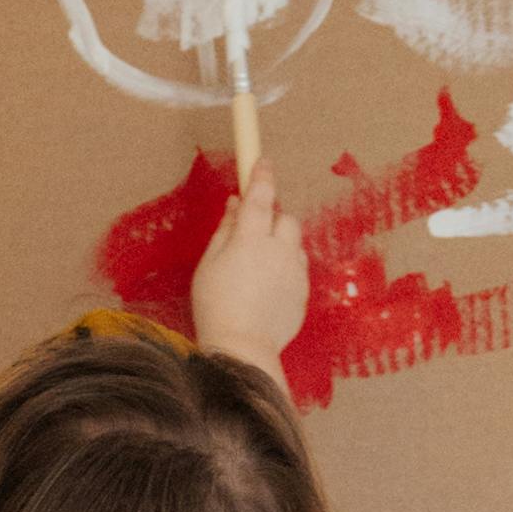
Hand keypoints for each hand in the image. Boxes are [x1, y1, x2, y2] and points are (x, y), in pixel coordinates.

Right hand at [190, 162, 308, 373]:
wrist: (242, 349)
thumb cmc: (215, 306)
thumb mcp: (208, 264)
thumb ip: (225, 230)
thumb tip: (235, 204)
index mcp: (250, 239)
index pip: (260, 196)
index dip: (262, 176)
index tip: (262, 162)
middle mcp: (278, 250)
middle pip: (286, 218)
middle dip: (273, 219)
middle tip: (253, 234)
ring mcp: (295, 272)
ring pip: (295, 244)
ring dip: (281, 245)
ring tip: (259, 267)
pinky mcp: (303, 292)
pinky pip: (298, 269)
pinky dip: (286, 269)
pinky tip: (267, 288)